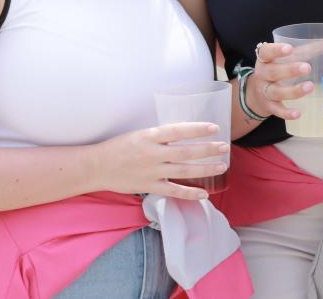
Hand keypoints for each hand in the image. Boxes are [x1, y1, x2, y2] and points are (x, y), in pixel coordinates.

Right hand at [90, 122, 228, 199]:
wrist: (97, 166)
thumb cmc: (119, 147)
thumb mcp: (140, 134)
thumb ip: (161, 136)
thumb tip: (185, 135)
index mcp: (150, 136)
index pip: (179, 130)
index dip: (198, 129)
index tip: (215, 128)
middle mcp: (153, 153)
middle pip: (186, 151)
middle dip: (208, 149)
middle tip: (224, 147)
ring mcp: (152, 171)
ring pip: (184, 170)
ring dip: (205, 169)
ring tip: (221, 166)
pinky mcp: (149, 186)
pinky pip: (173, 190)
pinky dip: (189, 193)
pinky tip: (204, 193)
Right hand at [245, 42, 313, 120]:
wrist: (257, 92)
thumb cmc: (279, 68)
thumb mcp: (289, 57)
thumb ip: (310, 49)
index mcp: (266, 59)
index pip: (267, 52)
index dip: (276, 50)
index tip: (289, 48)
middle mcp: (263, 74)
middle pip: (274, 72)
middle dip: (290, 70)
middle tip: (307, 67)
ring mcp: (264, 91)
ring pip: (276, 92)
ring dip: (293, 91)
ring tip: (310, 87)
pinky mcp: (269, 106)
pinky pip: (277, 110)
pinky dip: (287, 113)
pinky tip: (298, 113)